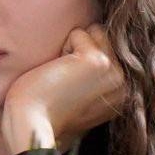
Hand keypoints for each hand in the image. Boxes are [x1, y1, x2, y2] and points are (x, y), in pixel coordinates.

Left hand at [2, 23, 124, 153]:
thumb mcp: (82, 93)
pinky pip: (78, 33)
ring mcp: (114, 72)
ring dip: (71, 48)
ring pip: (93, 31)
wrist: (31, 123)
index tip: (71, 88)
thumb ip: (97, 73)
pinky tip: (58, 74)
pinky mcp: (98, 61)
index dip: (82, 59)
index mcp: (123, 92)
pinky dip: (62, 48)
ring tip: (62, 76)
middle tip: (65, 81)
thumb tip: (98, 35)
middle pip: (102, 37)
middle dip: (79, 50)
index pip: (108, 48)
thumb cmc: (46, 109)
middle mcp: (124, 83)